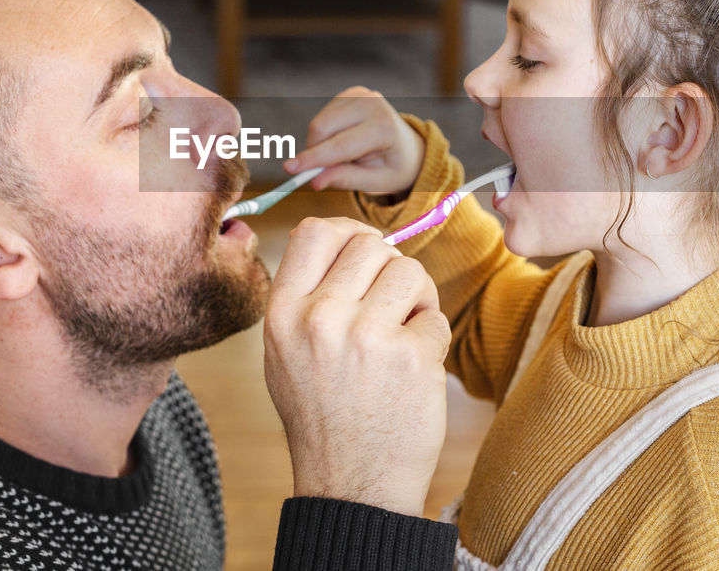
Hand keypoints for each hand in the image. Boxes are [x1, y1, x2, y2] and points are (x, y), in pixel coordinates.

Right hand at [264, 217, 449, 516]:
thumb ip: (306, 296)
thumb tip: (347, 239)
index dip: (348, 232)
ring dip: (416, 298)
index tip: (366, 253)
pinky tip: (414, 369)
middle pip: (370, 244)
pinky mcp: (411, 358)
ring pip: (409, 271)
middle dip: (389, 269)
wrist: (352, 487)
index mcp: (282, 314)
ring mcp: (366, 337)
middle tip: (391, 306)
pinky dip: (432, 338)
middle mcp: (319, 319)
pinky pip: (436, 316)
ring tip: (404, 334)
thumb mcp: (285, 353)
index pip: (314, 231)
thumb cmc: (322, 417)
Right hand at [284, 86, 424, 196]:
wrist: (407, 146)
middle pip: (322, 128)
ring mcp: (361, 95)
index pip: (340, 145)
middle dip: (314, 152)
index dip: (313, 159)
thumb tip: (314, 181)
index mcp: (384, 128)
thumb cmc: (393, 167)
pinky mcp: (351, 93)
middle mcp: (372, 105)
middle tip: (323, 172)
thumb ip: (346, 179)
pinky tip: (343, 141)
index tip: (289, 170)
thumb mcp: (376, 182)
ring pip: (319, 123)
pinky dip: (325, 134)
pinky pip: (323, 116)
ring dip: (319, 145)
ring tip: (343, 157)